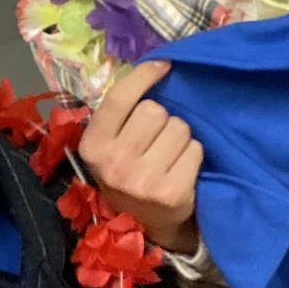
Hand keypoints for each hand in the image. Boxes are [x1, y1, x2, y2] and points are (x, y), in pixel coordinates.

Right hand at [77, 60, 202, 253]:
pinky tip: (180, 169)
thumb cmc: (127, 170)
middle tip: (156, 138)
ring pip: (179, 128)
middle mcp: (113, 164)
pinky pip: (195, 149)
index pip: (120, 97)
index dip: (144, 75)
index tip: (163, 65)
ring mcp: (142, 181)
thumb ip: (121, 111)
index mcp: (93, 145)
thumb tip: (155, 65)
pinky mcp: (171, 193)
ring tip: (168, 155)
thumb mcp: (108, 143)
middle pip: (155, 111)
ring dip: (179, 136)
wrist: (142, 222)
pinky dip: (192, 155)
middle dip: (162, 118)